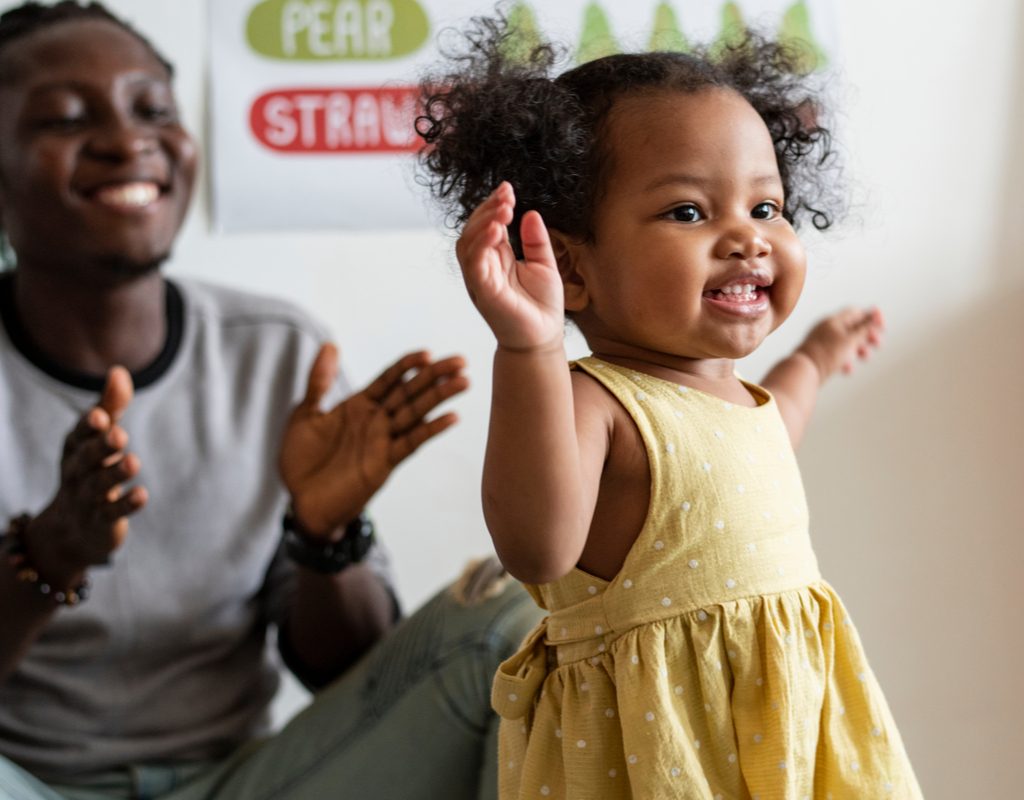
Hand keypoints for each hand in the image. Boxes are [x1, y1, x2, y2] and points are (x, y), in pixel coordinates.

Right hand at [28, 367, 146, 584]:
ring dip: (115, 474)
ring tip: (133, 462)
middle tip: (119, 434)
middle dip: (101, 447)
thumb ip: (110, 406)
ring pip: (99, 486)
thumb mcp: (97, 437)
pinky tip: (142, 495)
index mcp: (75, 449)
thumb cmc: (90, 468)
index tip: (102, 416)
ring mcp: (87, 499)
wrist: (72, 528)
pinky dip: (126, 505)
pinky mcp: (101, 521)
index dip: (89, 426)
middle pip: (87, 459)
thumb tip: (119, 371)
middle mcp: (77, 472)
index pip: (79, 435)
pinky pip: (112, 513)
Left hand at [279, 344, 468, 536]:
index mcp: (359, 405)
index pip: (389, 379)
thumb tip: (330, 344)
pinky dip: (431, 429)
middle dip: (435, 376)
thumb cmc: (301, 460)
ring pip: (416, 413)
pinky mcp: (385, 462)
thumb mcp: (305, 414)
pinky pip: (411, 442)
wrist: (301, 503)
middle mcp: (376, 420)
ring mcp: (383, 440)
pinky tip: (451, 417)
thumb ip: (319, 381)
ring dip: (440, 397)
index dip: (407, 365)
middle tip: (461, 361)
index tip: (427, 353)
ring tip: (464, 381)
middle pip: (410, 391)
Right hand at [455, 181, 564, 350]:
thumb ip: (536, 240)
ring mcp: (481, 280)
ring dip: (482, 223)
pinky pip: (474, 265)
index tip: (507, 189)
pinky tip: (496, 230)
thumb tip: (530, 213)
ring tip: (503, 210)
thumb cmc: (542, 306)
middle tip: (506, 197)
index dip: (493, 205)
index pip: (487, 225)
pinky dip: (481, 245)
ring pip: (468, 244)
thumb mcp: (544, 264)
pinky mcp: (484, 292)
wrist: (544, 338)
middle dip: (487, 209)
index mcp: (496, 259)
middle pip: (473, 230)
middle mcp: (484, 267)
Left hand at [796, 306, 884, 381]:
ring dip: (859, 349)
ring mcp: (822, 342)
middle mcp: (827, 329)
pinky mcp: (820, 356)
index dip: (871, 317)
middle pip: (853, 327)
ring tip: (865, 357)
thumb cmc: (826, 354)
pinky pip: (837, 355)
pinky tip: (847, 369)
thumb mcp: (850, 340)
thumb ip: (864, 327)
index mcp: (833, 320)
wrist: (803, 372)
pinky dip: (846, 360)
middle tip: (878, 344)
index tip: (882, 326)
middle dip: (867, 336)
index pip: (856, 312)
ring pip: (846, 342)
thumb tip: (875, 312)